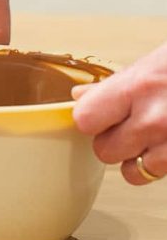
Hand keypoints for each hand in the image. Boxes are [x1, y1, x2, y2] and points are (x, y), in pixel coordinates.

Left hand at [72, 43, 166, 184]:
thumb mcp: (153, 63)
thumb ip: (116, 85)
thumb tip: (81, 98)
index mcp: (139, 86)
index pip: (85, 119)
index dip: (90, 119)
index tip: (98, 115)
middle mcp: (154, 119)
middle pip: (104, 151)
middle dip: (113, 141)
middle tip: (129, 124)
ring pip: (131, 173)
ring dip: (137, 159)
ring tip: (153, 135)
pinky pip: (158, 175)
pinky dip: (160, 164)